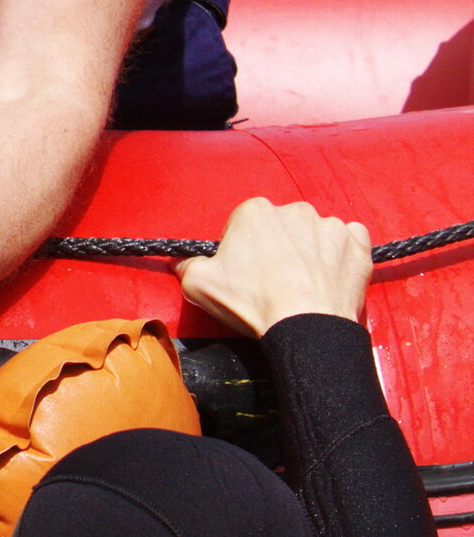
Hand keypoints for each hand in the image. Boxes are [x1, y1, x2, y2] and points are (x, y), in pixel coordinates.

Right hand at [179, 195, 371, 337]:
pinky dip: (342, 254)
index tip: (245, 271)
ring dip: (311, 251)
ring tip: (305, 284)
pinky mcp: (357, 243)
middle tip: (274, 280)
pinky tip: (332, 275)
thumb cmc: (254, 303)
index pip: (245, 224)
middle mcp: (294, 210)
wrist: (306, 326)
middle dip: (278, 247)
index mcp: (256, 211)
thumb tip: (180, 262)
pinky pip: (350, 240)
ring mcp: (330, 224)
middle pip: (282, 226)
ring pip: (316, 233)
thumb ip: (186, 266)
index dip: (243, 248)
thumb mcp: (200, 285)